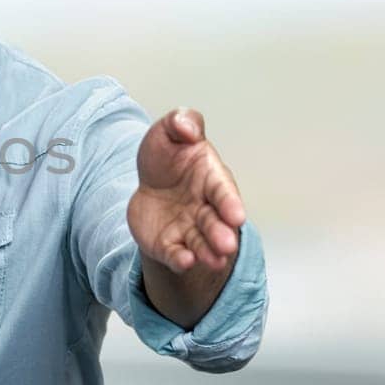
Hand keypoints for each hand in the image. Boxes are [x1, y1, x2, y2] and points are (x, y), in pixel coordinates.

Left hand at [126, 108, 246, 273]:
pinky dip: (180, 259)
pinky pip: (175, 253)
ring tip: (213, 262)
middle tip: (227, 247)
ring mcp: (187, 227)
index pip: (223, 192)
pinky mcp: (168, 243)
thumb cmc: (167, 156)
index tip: (237, 216)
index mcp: (210, 178)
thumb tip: (188, 128)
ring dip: (207, 252)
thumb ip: (181, 122)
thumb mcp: (169, 130)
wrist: (146, 181)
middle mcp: (204, 207)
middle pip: (215, 223)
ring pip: (200, 243)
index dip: (230, 203)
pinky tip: (184, 262)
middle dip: (221, 234)